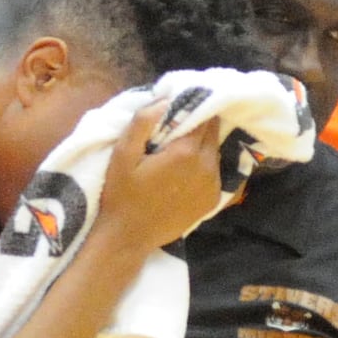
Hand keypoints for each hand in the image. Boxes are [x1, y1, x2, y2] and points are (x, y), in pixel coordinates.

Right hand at [98, 104, 223, 252]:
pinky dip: (204, 165)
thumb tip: (165, 99)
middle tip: (181, 122)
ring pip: (214, 151)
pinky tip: (186, 169)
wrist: (129, 237)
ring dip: (202, 144)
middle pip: (212, 132)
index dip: (194, 106)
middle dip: (200, 123)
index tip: (183, 102)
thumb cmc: (122, 194)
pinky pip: (214, 172)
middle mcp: (207, 166)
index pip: (203, 116)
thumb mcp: (122, 155)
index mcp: (186, 152)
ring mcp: (213, 185)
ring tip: (181, 145)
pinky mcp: (212, 200)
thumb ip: (142, 123)